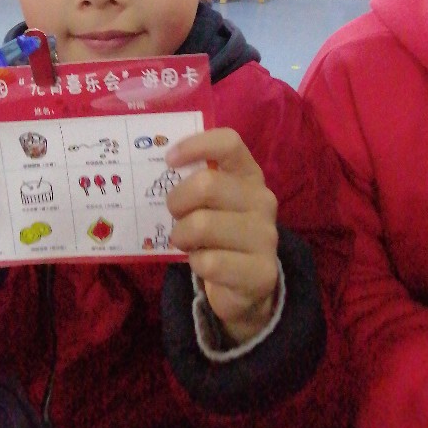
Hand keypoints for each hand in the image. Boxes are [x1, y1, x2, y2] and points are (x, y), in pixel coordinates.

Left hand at [165, 128, 278, 344]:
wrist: (248, 283)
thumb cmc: (219, 232)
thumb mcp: (211, 202)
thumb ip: (195, 182)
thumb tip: (162, 168)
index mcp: (249, 175)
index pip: (229, 143)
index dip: (196, 145)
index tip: (170, 159)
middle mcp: (263, 200)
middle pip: (207, 185)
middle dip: (177, 201)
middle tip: (174, 214)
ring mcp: (266, 236)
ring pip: (203, 225)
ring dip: (183, 236)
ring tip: (187, 242)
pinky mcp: (262, 271)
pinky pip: (210, 263)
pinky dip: (196, 264)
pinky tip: (204, 264)